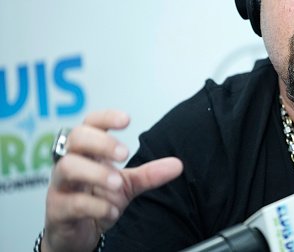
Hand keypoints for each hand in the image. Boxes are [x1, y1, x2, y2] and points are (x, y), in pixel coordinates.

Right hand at [42, 110, 182, 251]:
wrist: (78, 233)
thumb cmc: (98, 198)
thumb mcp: (127, 185)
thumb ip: (149, 174)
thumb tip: (178, 165)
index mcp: (88, 151)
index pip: (90, 124)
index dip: (105, 118)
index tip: (127, 120)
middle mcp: (70, 163)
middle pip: (76, 138)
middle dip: (101, 142)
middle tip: (124, 154)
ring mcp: (60, 186)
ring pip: (67, 167)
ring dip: (96, 173)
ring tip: (117, 183)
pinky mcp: (57, 210)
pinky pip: (72, 203)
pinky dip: (95, 206)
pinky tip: (110, 211)